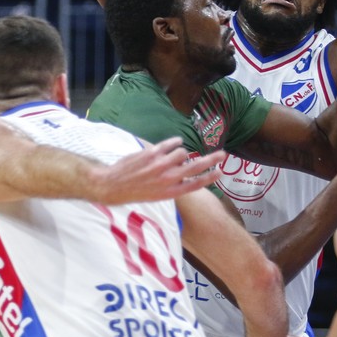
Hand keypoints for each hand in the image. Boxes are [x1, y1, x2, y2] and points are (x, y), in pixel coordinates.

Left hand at [101, 137, 224, 203]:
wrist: (113, 185)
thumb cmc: (135, 192)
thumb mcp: (157, 195)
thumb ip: (172, 185)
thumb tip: (185, 173)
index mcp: (170, 192)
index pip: (196, 184)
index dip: (210, 177)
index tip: (220, 171)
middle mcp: (168, 178)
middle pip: (196, 167)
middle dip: (212, 160)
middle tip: (222, 154)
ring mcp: (161, 165)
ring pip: (182, 152)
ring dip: (180, 153)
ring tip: (172, 156)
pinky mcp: (153, 153)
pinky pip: (171, 143)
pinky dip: (174, 142)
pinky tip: (175, 142)